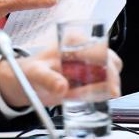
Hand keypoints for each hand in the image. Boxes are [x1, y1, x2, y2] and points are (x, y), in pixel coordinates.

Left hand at [0, 45, 122, 108]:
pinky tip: (84, 98)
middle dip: (112, 79)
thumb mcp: (36, 74)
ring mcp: (90, 63)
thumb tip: (62, 86)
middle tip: (105, 93)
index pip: (100, 50)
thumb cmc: (30, 72)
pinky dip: (101, 94)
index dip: (108, 67)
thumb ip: (48, 79)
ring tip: (82, 96)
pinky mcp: (90, 77)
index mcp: (73, 41)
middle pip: (112, 61)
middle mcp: (85, 49)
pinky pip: (105, 86)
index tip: (109, 86)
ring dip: (106, 88)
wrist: (27, 82)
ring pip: (112, 74)